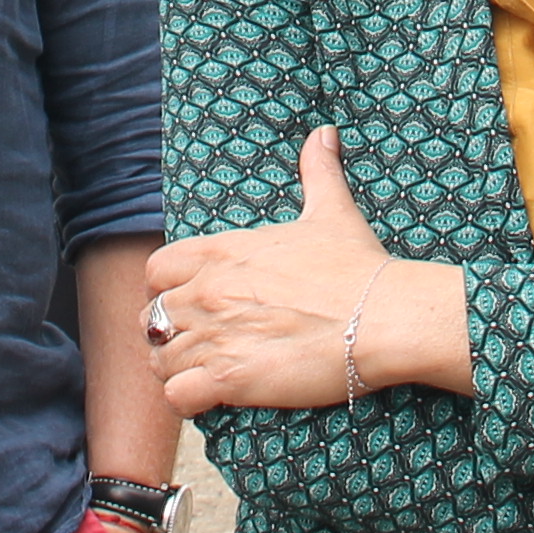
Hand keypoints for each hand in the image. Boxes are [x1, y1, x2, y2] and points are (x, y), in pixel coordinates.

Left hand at [148, 128, 457, 410]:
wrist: (382, 317)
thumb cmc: (357, 266)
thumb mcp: (330, 211)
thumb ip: (317, 170)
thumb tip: (324, 133)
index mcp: (221, 252)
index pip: (156, 270)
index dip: (165, 289)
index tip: (188, 302)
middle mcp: (206, 292)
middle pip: (151, 318)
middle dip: (168, 334)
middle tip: (195, 345)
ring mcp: (213, 336)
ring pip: (159, 359)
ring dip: (175, 369)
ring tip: (201, 375)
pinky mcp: (228, 380)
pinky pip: (176, 396)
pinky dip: (186, 399)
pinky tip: (209, 398)